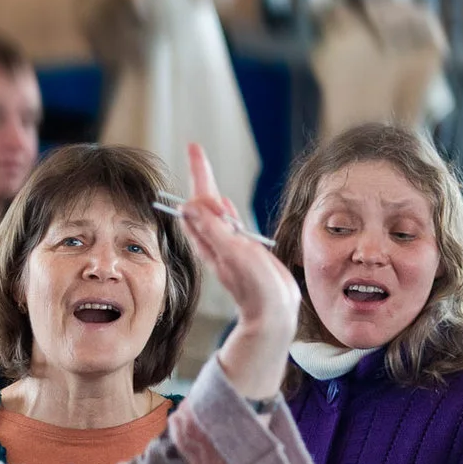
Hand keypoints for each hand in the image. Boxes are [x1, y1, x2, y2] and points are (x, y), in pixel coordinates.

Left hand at [180, 143, 299, 339]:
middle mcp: (217, 241)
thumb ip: (213, 229)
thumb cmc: (255, 288)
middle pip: (204, 203)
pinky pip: (229, 226)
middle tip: (195, 152)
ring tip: (202, 170)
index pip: (199, 200)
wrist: (273, 315)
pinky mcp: (243, 253)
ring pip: (215, 214)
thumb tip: (189, 206)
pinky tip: (224, 206)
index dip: (198, 173)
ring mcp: (229, 247)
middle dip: (200, 176)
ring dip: (209, 192)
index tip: (194, 148)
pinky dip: (225, 212)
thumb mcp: (233, 254)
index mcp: (212, 239)